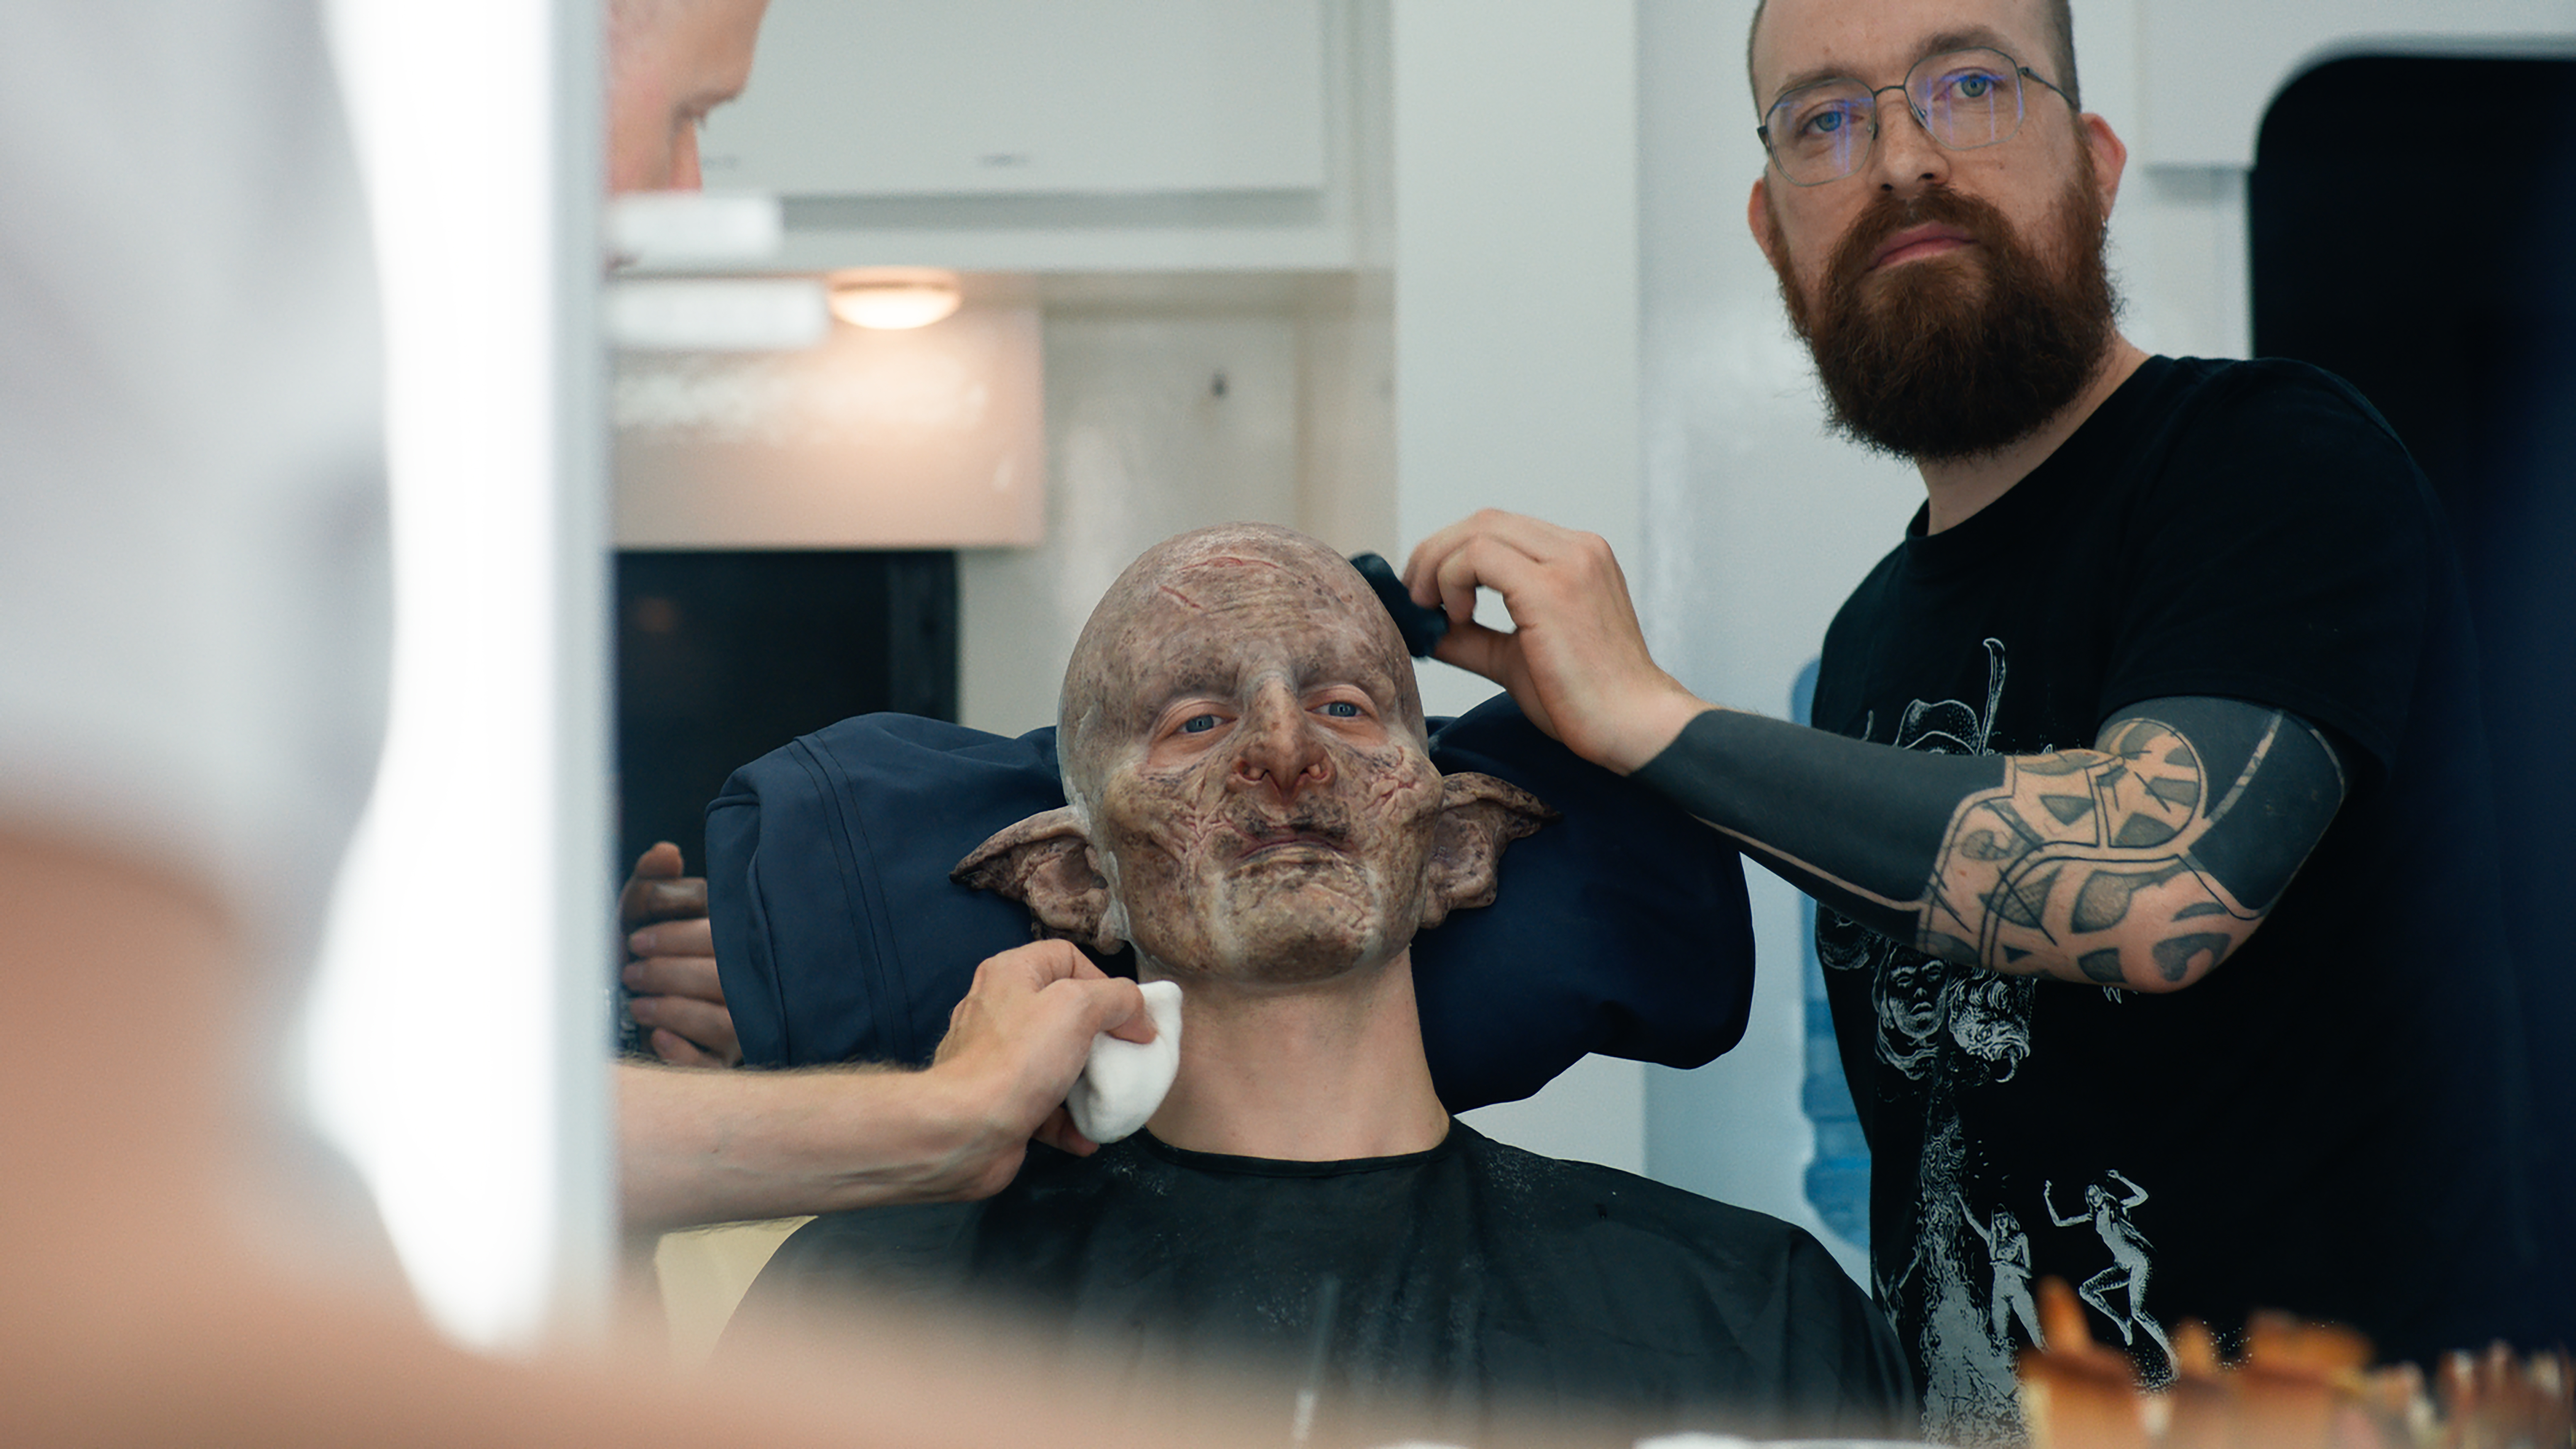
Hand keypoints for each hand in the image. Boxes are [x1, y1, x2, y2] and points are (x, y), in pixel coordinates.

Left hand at [618, 842, 739, 1067]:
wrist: (620, 1010)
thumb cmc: (642, 954)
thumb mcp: (640, 914)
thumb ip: (652, 882)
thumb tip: (665, 854)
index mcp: (733, 944)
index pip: (719, 938)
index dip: (678, 937)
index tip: (637, 940)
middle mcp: (745, 985)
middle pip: (724, 979)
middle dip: (671, 974)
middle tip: (630, 971)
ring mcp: (738, 1027)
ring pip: (723, 1022)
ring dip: (675, 1010)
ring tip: (637, 1003)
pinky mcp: (720, 1063)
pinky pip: (712, 1064)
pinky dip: (684, 1052)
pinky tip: (657, 1038)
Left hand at [926, 941, 1152, 1195]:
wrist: (963, 1130)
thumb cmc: (1018, 1058)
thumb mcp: (1079, 1007)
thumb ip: (1118, 999)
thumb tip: (1139, 1018)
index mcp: (1012, 974)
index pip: (1068, 958)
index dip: (1104, 983)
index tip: (1127, 1019)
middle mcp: (1000, 1010)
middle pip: (1066, 1013)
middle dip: (1101, 1039)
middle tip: (1125, 1059)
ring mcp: (997, 1059)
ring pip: (1058, 1062)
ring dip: (1089, 1085)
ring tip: (1109, 1099)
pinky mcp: (999, 1101)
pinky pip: (1043, 1106)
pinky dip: (1068, 1121)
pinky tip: (1085, 1136)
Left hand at [1402, 510, 1708, 772]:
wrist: (1634, 728)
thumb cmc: (1583, 700)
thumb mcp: (1514, 658)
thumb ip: (1470, 636)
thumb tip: (1422, 628)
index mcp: (1577, 557)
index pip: (1499, 529)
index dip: (1451, 554)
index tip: (1428, 595)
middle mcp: (1578, 548)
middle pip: (1483, 520)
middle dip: (1435, 554)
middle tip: (1415, 599)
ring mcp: (1569, 562)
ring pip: (1477, 531)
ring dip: (1438, 566)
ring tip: (1433, 612)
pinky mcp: (1552, 588)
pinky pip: (1478, 556)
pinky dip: (1451, 581)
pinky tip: (1456, 619)